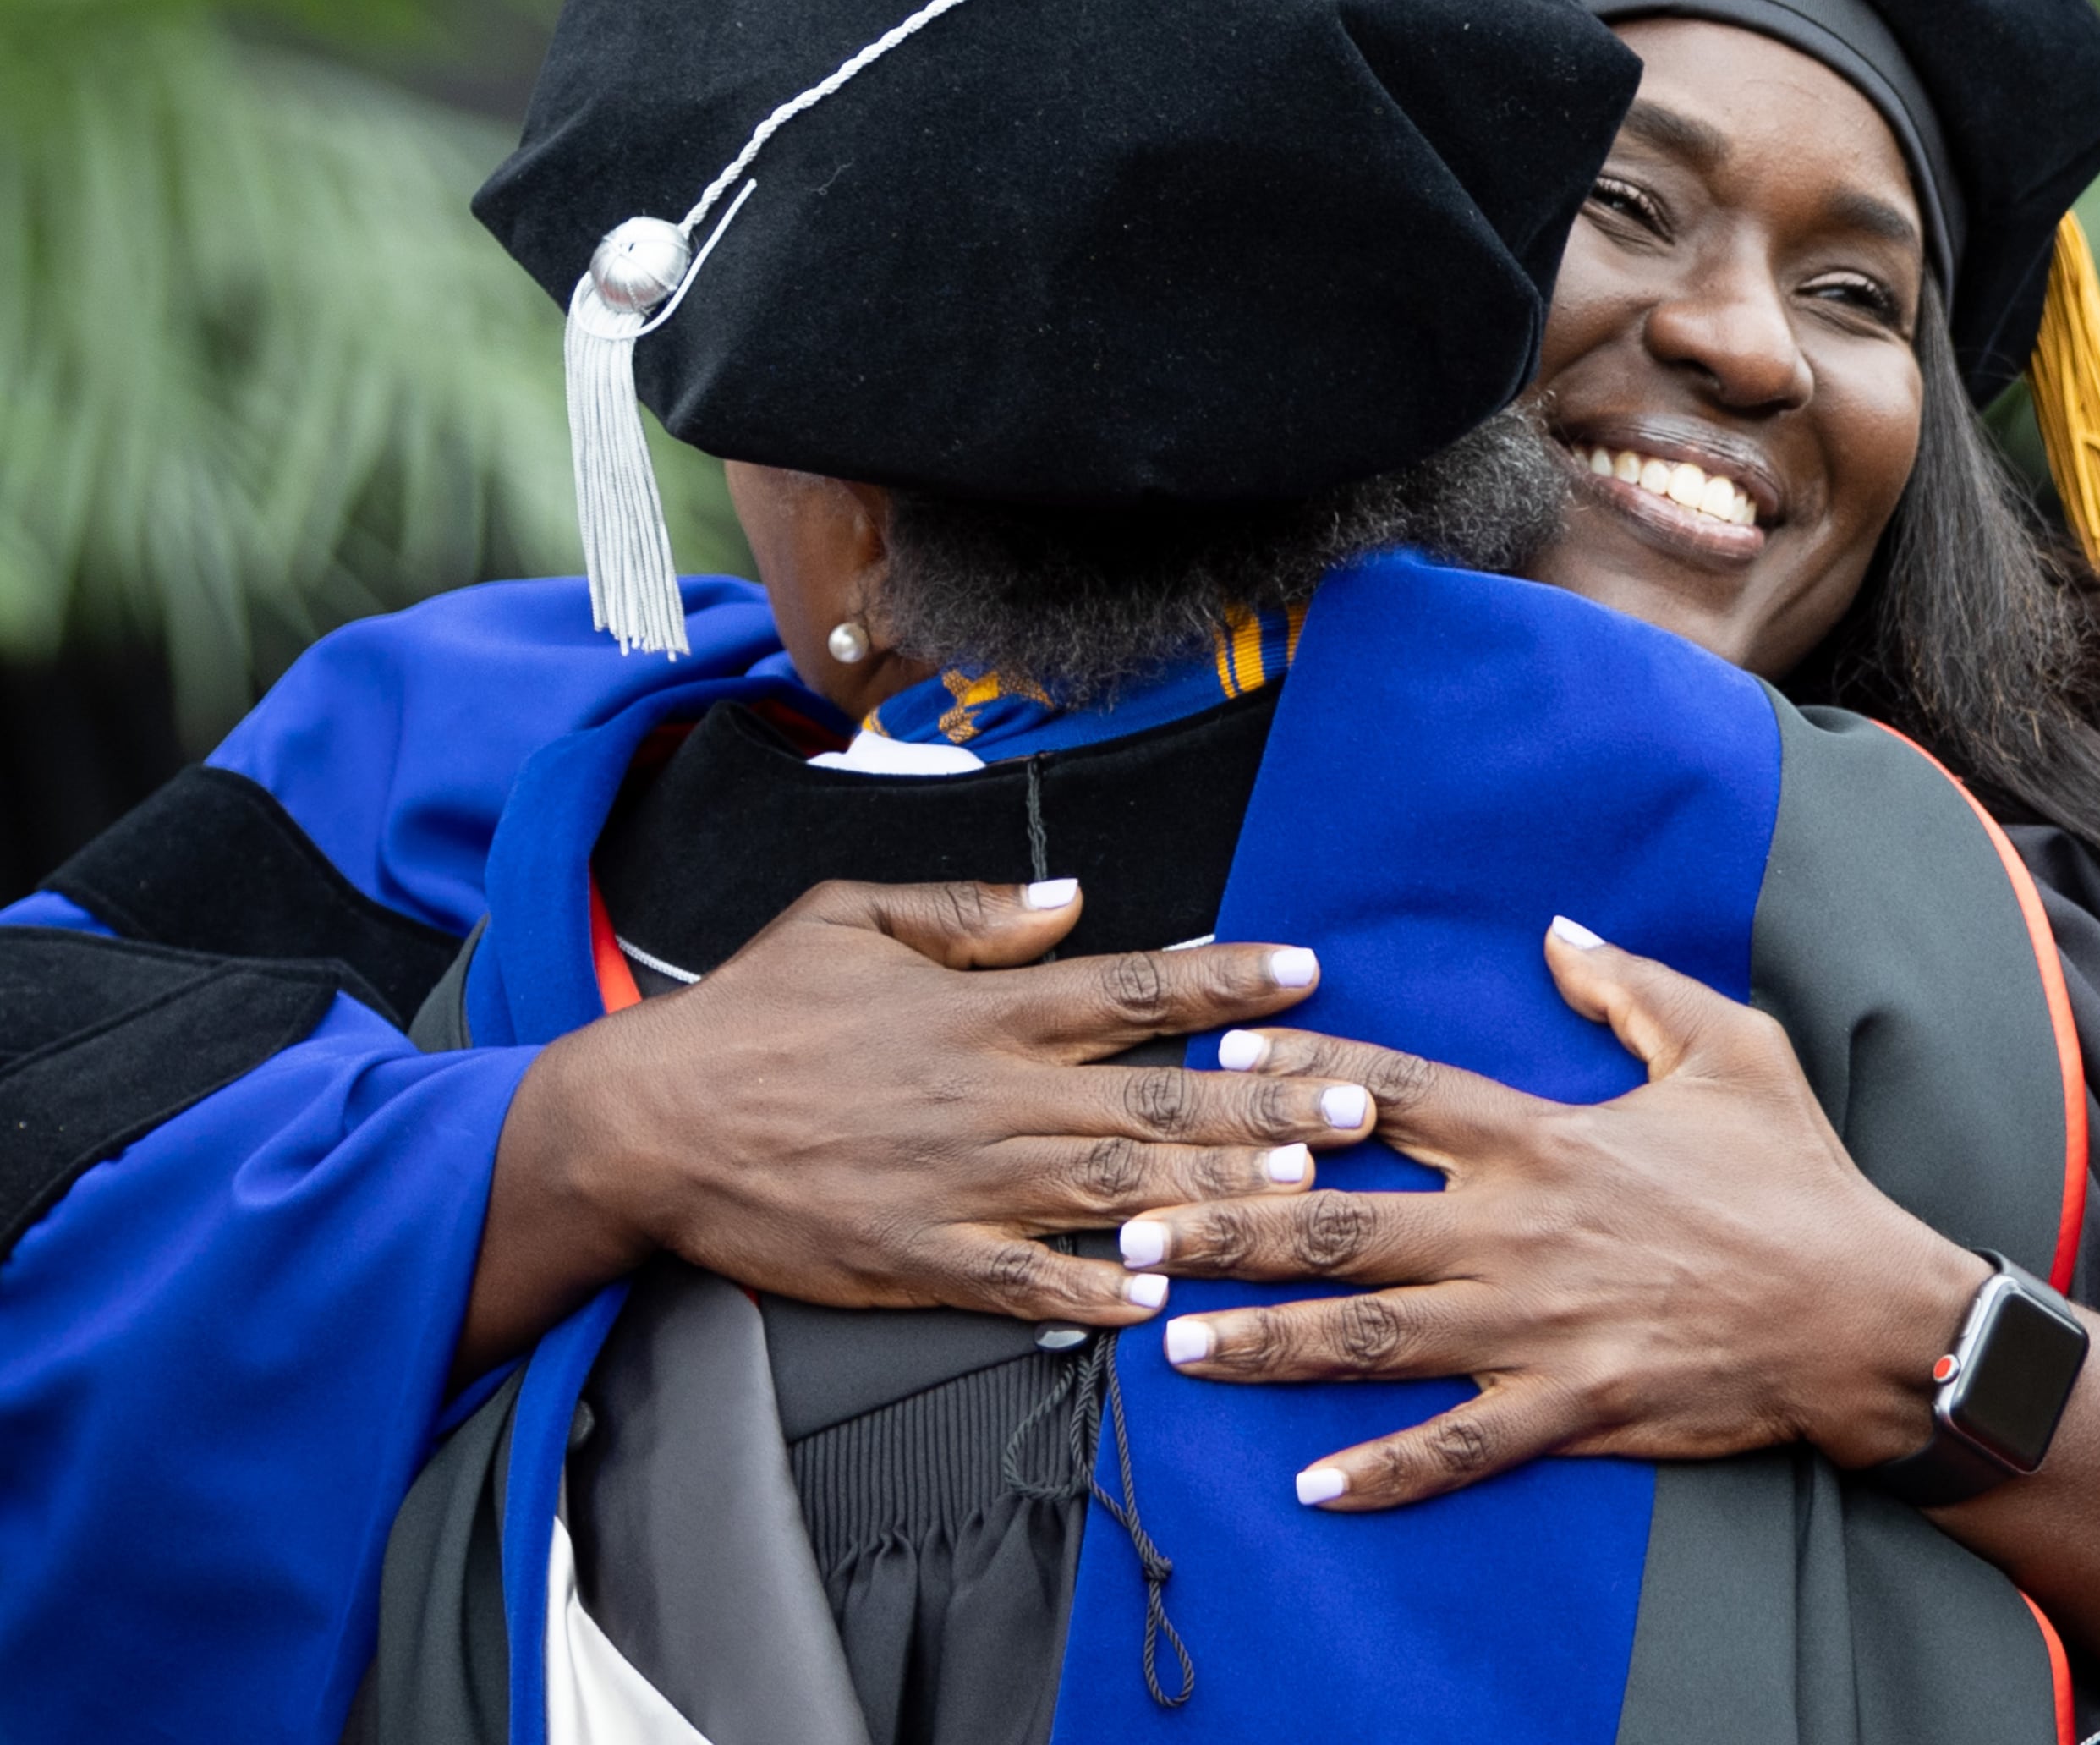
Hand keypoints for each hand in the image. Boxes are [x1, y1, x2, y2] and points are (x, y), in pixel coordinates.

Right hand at [460, 878, 1377, 1370]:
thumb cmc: (751, 1014)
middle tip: (1356, 1103)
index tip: (1304, 971)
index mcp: (982, 1008)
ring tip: (1305, 1194)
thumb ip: (971, 909)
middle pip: (1156, 1100)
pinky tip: (1166, 1298)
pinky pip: (1030, 1281)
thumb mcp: (850, 918)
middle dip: (1267, 1103)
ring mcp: (962, 1183)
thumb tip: (1071, 897)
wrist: (647, 1123)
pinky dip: (1099, 1290)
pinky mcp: (922, 1260)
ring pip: (1117, 1190)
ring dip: (1218, 1194)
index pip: (1131, 988)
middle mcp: (991, 1094)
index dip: (1225, 982)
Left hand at [1120, 918, 1982, 1508]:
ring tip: (1174, 1341)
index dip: (1301, 1071)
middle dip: (1228, 1224)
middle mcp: (1520, 1229)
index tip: (1217, 1062)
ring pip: (1373, 1335)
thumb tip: (1556, 931)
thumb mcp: (1729, 1049)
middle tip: (1133, 1225)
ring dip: (1266, 1339)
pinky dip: (1385, 1471)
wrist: (1865, 1313)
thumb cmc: (1797, 1176)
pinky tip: (1312, 1485)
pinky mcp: (1571, 1408)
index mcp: (1546, 1135)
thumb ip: (1631, 985)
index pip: (1395, 1090)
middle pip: (1343, 1221)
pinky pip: (1461, 1446)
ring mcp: (1538, 1327)